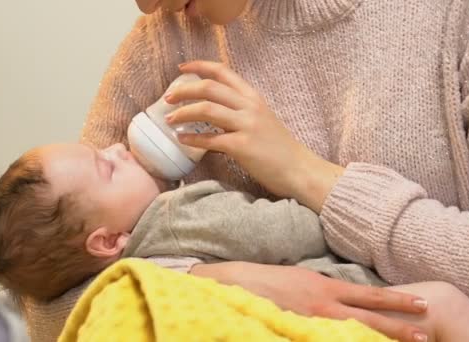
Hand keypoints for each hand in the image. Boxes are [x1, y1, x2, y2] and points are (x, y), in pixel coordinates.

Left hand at [165, 61, 342, 212]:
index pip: (223, 72)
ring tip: (169, 119)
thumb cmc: (279, 149)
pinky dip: (192, 139)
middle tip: (167, 98)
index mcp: (253, 97)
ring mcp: (247, 125)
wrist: (300, 170)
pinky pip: (210, 139)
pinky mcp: (243, 146)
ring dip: (183, 113)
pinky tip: (181, 140)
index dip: (199, 66)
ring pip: (207, 109)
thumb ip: (240, 110)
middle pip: (209, 88)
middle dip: (184, 90)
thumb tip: (212, 110)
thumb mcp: (262, 120)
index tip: (181, 68)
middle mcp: (250, 106)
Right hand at [191, 262, 427, 341]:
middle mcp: (323, 305)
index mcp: (325, 287)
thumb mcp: (302, 279)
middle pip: (368, 319)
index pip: (369, 296)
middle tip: (426, 335)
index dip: (396, 301)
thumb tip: (346, 298)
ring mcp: (311, 323)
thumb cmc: (269, 281)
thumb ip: (325, 289)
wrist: (236, 286)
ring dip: (378, 341)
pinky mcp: (298, 333)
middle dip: (398, 328)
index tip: (421, 304)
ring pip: (353, 335)